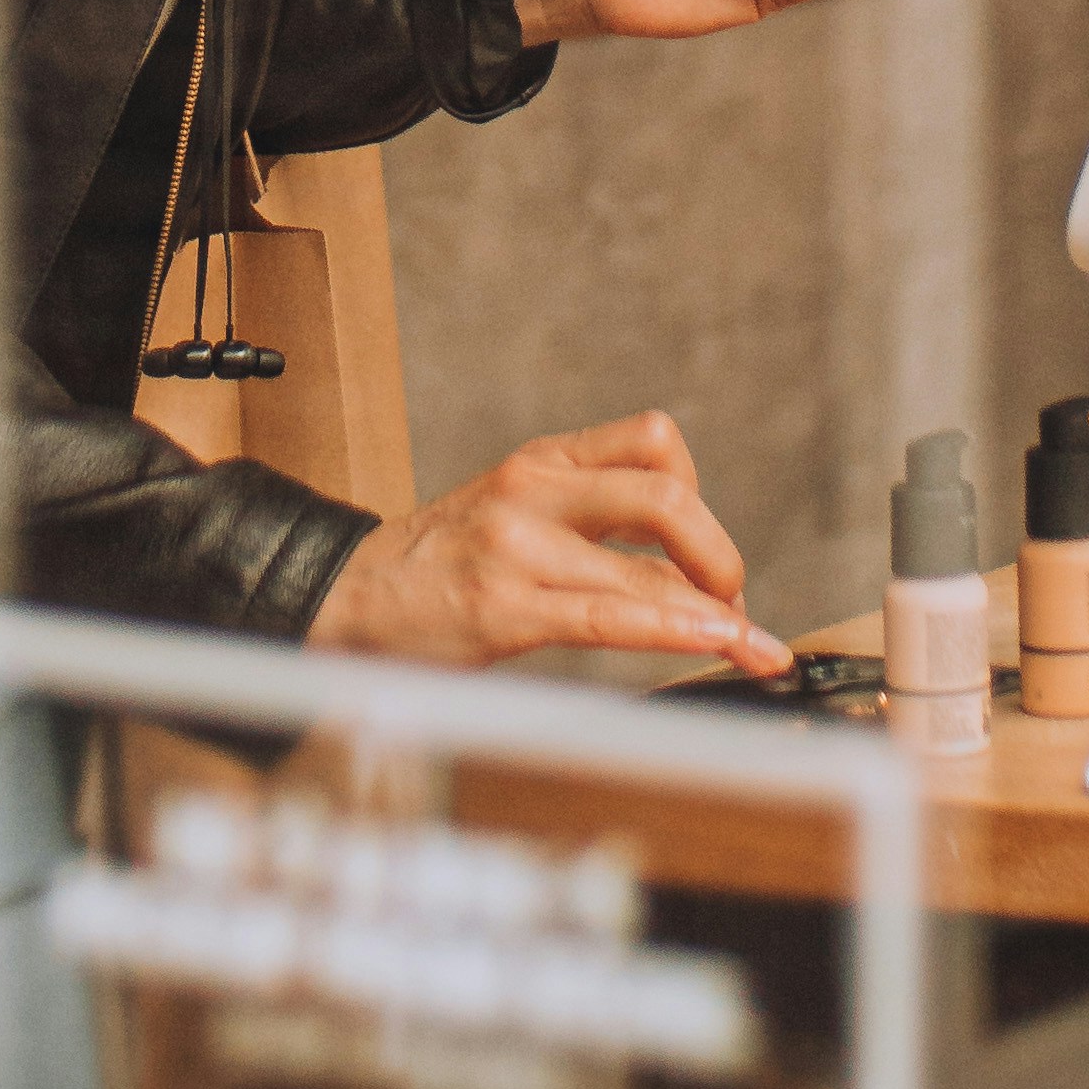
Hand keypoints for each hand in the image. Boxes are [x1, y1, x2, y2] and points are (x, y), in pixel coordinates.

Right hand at [305, 411, 794, 673]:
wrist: (338, 599)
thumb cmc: (433, 568)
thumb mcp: (510, 515)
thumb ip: (584, 524)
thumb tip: (681, 574)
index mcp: (541, 462)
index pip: (654, 440)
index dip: (703, 497)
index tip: (708, 557)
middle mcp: (533, 491)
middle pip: (668, 494)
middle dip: (722, 556)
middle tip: (733, 605)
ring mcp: (516, 548)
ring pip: (649, 564)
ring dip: (717, 612)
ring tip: (749, 648)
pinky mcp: (502, 608)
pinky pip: (608, 615)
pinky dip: (674, 631)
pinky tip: (714, 645)